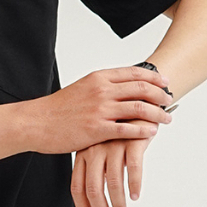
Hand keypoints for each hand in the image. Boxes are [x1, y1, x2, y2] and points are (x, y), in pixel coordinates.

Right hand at [21, 66, 174, 154]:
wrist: (37, 122)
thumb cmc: (58, 108)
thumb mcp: (82, 88)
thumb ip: (102, 86)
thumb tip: (122, 87)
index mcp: (98, 78)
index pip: (133, 73)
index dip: (154, 78)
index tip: (165, 82)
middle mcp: (101, 90)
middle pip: (141, 89)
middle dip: (160, 95)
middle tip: (169, 101)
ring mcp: (100, 110)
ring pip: (139, 108)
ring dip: (157, 114)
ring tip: (166, 119)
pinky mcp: (97, 129)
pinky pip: (127, 130)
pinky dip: (143, 131)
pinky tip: (152, 133)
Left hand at [70, 119, 157, 206]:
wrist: (136, 99)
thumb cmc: (117, 127)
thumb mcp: (100, 144)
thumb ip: (95, 167)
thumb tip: (95, 199)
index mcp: (83, 152)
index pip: (77, 186)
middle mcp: (95, 149)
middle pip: (93, 188)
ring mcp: (113, 144)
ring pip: (112, 182)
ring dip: (118, 203)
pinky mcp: (132, 140)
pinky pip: (133, 168)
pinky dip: (134, 185)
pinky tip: (136, 195)